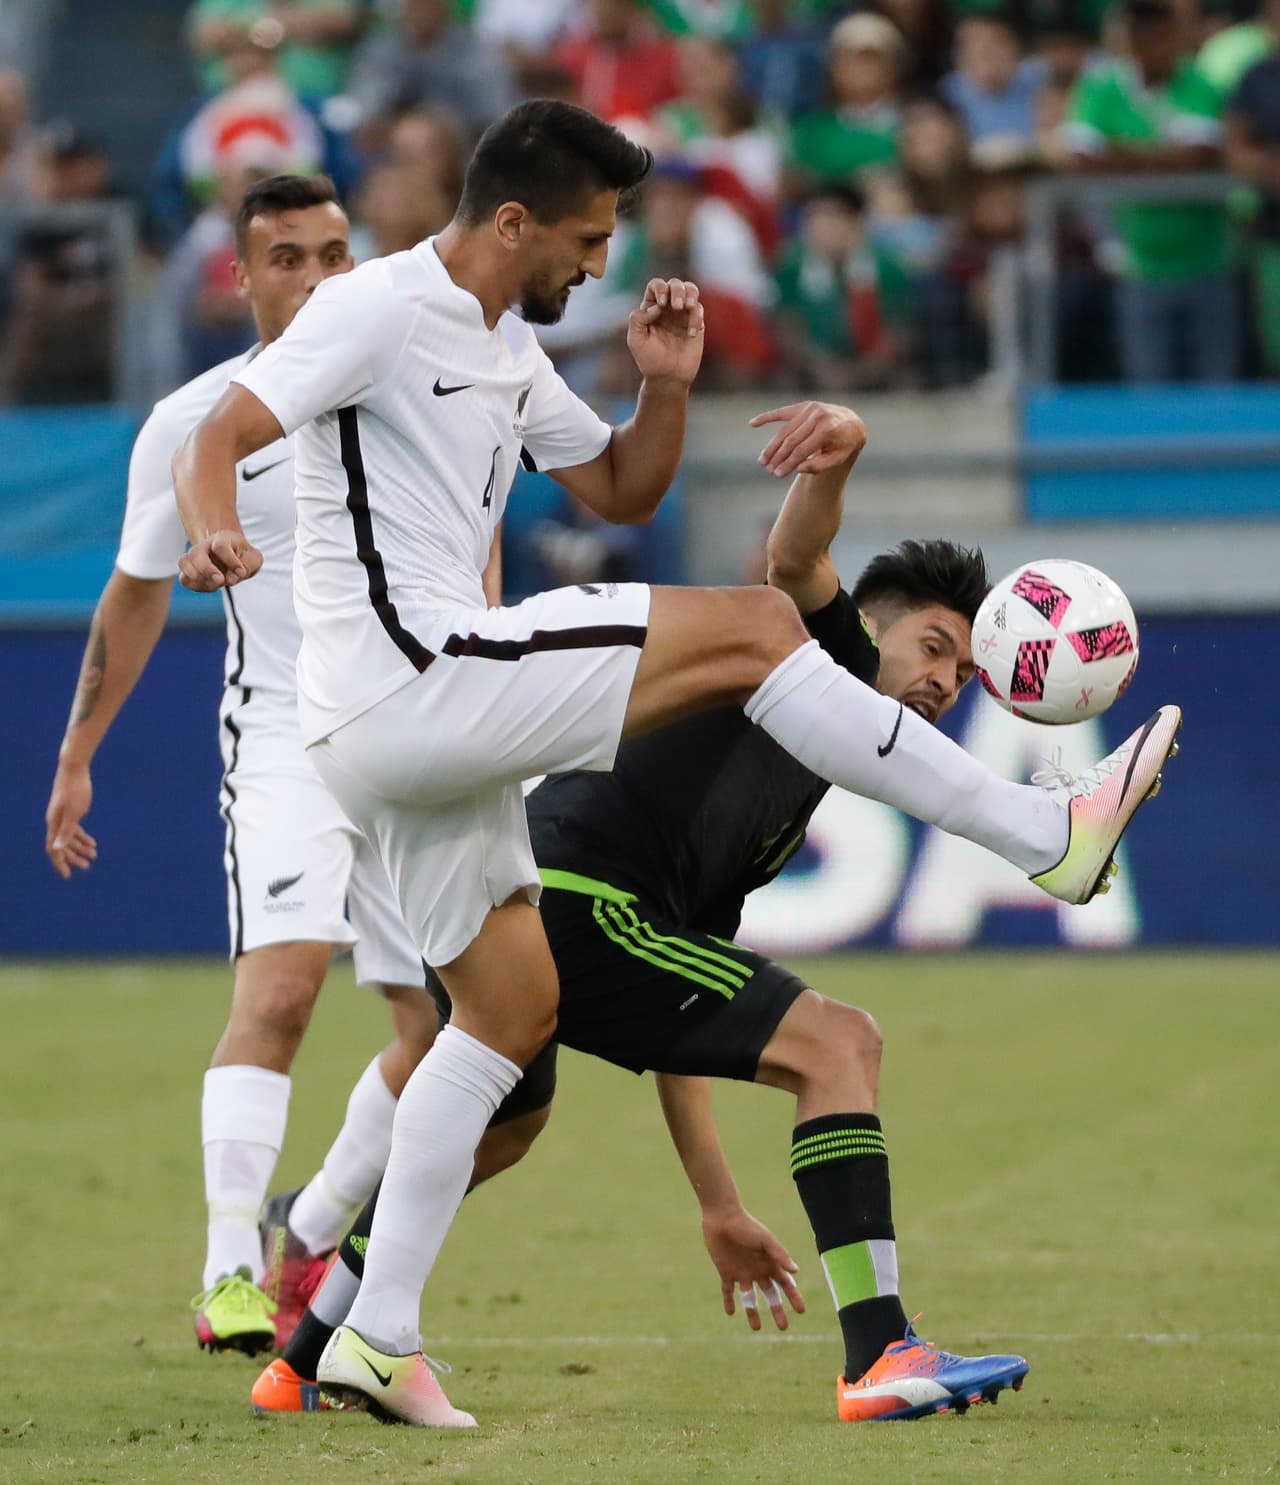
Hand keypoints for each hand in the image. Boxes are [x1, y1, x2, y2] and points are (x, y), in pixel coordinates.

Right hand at [45, 762, 96, 878]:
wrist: (74, 767)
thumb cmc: (75, 789)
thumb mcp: (74, 812)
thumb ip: (66, 831)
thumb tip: (56, 849)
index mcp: (54, 824)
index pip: (54, 849)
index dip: (60, 863)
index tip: (68, 876)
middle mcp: (55, 821)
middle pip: (62, 845)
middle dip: (74, 857)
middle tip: (87, 866)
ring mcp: (62, 815)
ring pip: (69, 837)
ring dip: (80, 847)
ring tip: (94, 855)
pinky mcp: (70, 809)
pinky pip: (74, 827)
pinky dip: (82, 836)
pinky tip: (92, 843)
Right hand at [178, 530, 262, 591]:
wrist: (235, 557)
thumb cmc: (244, 557)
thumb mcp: (254, 559)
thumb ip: (248, 565)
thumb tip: (231, 578)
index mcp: (222, 538)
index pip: (221, 546)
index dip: (231, 561)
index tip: (241, 572)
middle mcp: (205, 546)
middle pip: (195, 553)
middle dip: (206, 569)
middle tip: (220, 580)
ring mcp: (195, 557)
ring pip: (184, 563)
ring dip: (199, 578)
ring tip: (216, 584)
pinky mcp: (190, 572)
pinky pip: (185, 579)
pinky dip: (197, 586)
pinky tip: (211, 586)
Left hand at [627, 278, 704, 388]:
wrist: (668, 378)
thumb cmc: (650, 360)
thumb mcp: (636, 340)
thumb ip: (638, 319)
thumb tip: (657, 306)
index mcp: (651, 308)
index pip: (655, 286)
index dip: (659, 289)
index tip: (662, 305)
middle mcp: (667, 308)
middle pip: (674, 284)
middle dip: (677, 290)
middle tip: (676, 306)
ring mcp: (682, 314)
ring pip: (690, 289)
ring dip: (690, 293)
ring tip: (687, 306)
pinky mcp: (696, 323)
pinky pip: (699, 309)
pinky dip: (696, 317)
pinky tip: (691, 333)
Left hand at [702, 1206, 805, 1331]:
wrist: (722, 1217)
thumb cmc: (747, 1226)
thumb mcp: (765, 1240)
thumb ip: (780, 1255)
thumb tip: (796, 1271)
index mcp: (770, 1262)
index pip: (786, 1283)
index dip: (794, 1297)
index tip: (802, 1311)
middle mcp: (758, 1269)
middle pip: (771, 1294)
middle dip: (777, 1310)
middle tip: (783, 1327)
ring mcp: (742, 1271)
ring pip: (750, 1297)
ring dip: (753, 1311)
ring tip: (756, 1328)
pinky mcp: (726, 1271)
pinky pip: (728, 1291)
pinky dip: (729, 1301)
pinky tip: (731, 1313)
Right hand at [750, 402, 867, 478]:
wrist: (852, 423)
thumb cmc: (844, 445)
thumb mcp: (838, 458)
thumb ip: (820, 466)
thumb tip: (798, 468)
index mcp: (828, 429)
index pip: (802, 450)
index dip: (788, 463)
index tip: (777, 474)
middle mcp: (818, 416)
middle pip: (791, 440)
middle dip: (778, 456)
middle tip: (768, 469)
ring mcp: (810, 409)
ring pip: (785, 430)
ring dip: (772, 446)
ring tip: (762, 460)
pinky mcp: (804, 406)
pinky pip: (782, 412)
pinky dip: (767, 417)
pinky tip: (752, 423)